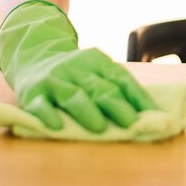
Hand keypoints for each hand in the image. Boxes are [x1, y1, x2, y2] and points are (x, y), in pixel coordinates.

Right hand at [0, 0, 157, 131]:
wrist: (33, 56)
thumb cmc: (74, 73)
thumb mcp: (94, 71)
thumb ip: (114, 87)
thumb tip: (145, 112)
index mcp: (96, 61)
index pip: (121, 78)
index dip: (137, 96)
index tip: (152, 113)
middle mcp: (75, 68)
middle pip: (99, 88)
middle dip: (117, 106)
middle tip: (131, 124)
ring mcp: (54, 79)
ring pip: (73, 96)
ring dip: (88, 112)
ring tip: (100, 128)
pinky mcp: (33, 93)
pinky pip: (40, 105)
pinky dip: (48, 115)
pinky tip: (57, 126)